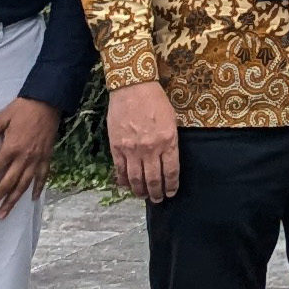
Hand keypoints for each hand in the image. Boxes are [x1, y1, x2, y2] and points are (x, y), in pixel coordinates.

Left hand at [0, 97, 62, 217]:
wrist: (46, 102)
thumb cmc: (20, 109)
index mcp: (11, 148)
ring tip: (3, 214)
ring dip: (13, 201)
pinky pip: (42, 177)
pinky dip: (38, 189)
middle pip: (7, 184)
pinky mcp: (47, 158)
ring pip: (24, 186)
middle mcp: (24, 158)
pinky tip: (32, 199)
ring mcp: (37, 160)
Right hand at [106, 81, 182, 202]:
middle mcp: (150, 149)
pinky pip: (120, 170)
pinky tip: (127, 186)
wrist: (133, 88)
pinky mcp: (116, 147)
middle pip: (153, 179)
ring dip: (140, 191)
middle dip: (156, 192)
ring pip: (136, 178)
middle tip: (158, 199)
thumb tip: (168, 159)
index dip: (171, 185)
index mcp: (168, 142)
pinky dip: (123, 181)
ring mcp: (132, 149)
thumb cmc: (156, 101)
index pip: (171, 172)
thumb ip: (170, 141)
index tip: (171, 192)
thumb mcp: (172, 121)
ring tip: (143, 196)